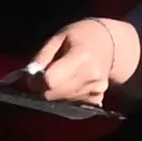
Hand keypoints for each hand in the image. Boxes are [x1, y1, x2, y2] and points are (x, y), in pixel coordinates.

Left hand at [25, 14, 141, 106]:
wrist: (111, 44)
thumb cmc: (81, 36)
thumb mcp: (58, 37)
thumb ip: (42, 56)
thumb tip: (30, 75)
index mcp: (81, 57)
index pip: (51, 80)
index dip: (37, 80)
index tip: (33, 74)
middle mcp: (91, 76)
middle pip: (54, 94)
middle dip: (43, 88)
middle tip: (44, 75)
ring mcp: (96, 90)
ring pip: (61, 101)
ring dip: (55, 92)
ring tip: (61, 75)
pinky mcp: (97, 99)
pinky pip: (72, 104)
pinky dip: (66, 96)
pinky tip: (71, 82)